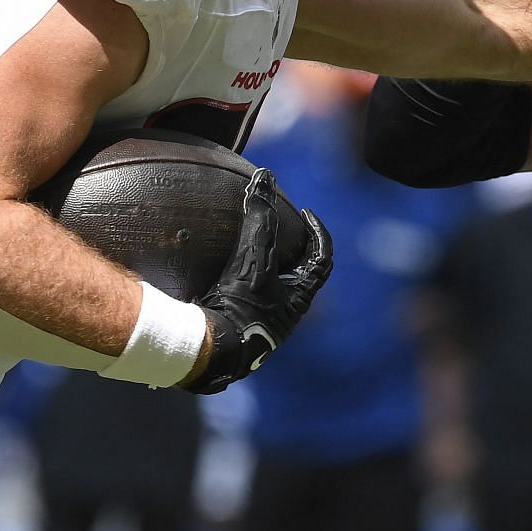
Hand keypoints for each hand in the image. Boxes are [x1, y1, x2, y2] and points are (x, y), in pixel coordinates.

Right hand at [184, 170, 332, 393]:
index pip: (322, 259)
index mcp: (300, 298)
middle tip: (277, 227)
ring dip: (264, 267)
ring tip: (247, 245)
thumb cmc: (240, 307)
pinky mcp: (236, 329)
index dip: (318, 232)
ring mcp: (261, 325)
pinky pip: (244, 300)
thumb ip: (260, 218)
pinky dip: (238, 282)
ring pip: (271, 290)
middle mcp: (285, 315)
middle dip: (291, 250)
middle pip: (298, 275)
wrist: (209, 353)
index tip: (305, 212)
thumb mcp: (253, 258)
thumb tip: (266, 177)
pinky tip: (216, 271)